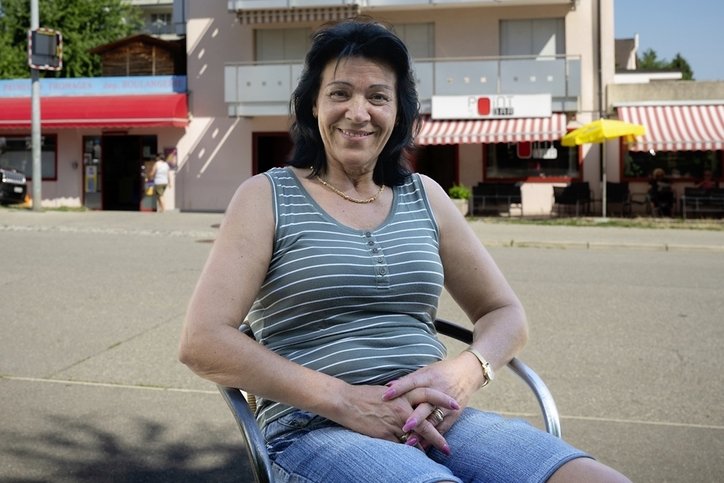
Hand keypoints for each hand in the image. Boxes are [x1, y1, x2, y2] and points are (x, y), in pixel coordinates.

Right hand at [333, 384, 458, 448]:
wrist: (345, 401)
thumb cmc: (365, 395)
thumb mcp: (388, 391)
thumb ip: (402, 396)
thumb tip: (413, 400)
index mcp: (403, 393)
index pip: (428, 394)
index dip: (443, 400)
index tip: (456, 405)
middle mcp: (401, 407)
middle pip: (426, 421)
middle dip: (440, 434)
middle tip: (449, 447)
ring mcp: (393, 422)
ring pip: (415, 437)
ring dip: (427, 446)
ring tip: (440, 453)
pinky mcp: (384, 434)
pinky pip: (400, 446)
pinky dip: (408, 450)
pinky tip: (414, 455)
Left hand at [381, 356, 477, 451]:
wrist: (466, 373)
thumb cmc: (441, 372)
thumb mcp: (426, 371)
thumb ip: (408, 381)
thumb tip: (387, 386)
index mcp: (429, 377)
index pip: (412, 382)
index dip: (399, 388)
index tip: (385, 396)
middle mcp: (438, 390)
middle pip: (426, 404)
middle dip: (416, 417)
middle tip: (404, 427)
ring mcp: (447, 404)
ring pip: (434, 419)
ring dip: (423, 432)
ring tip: (409, 442)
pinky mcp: (454, 414)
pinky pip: (443, 427)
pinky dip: (433, 437)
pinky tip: (423, 446)